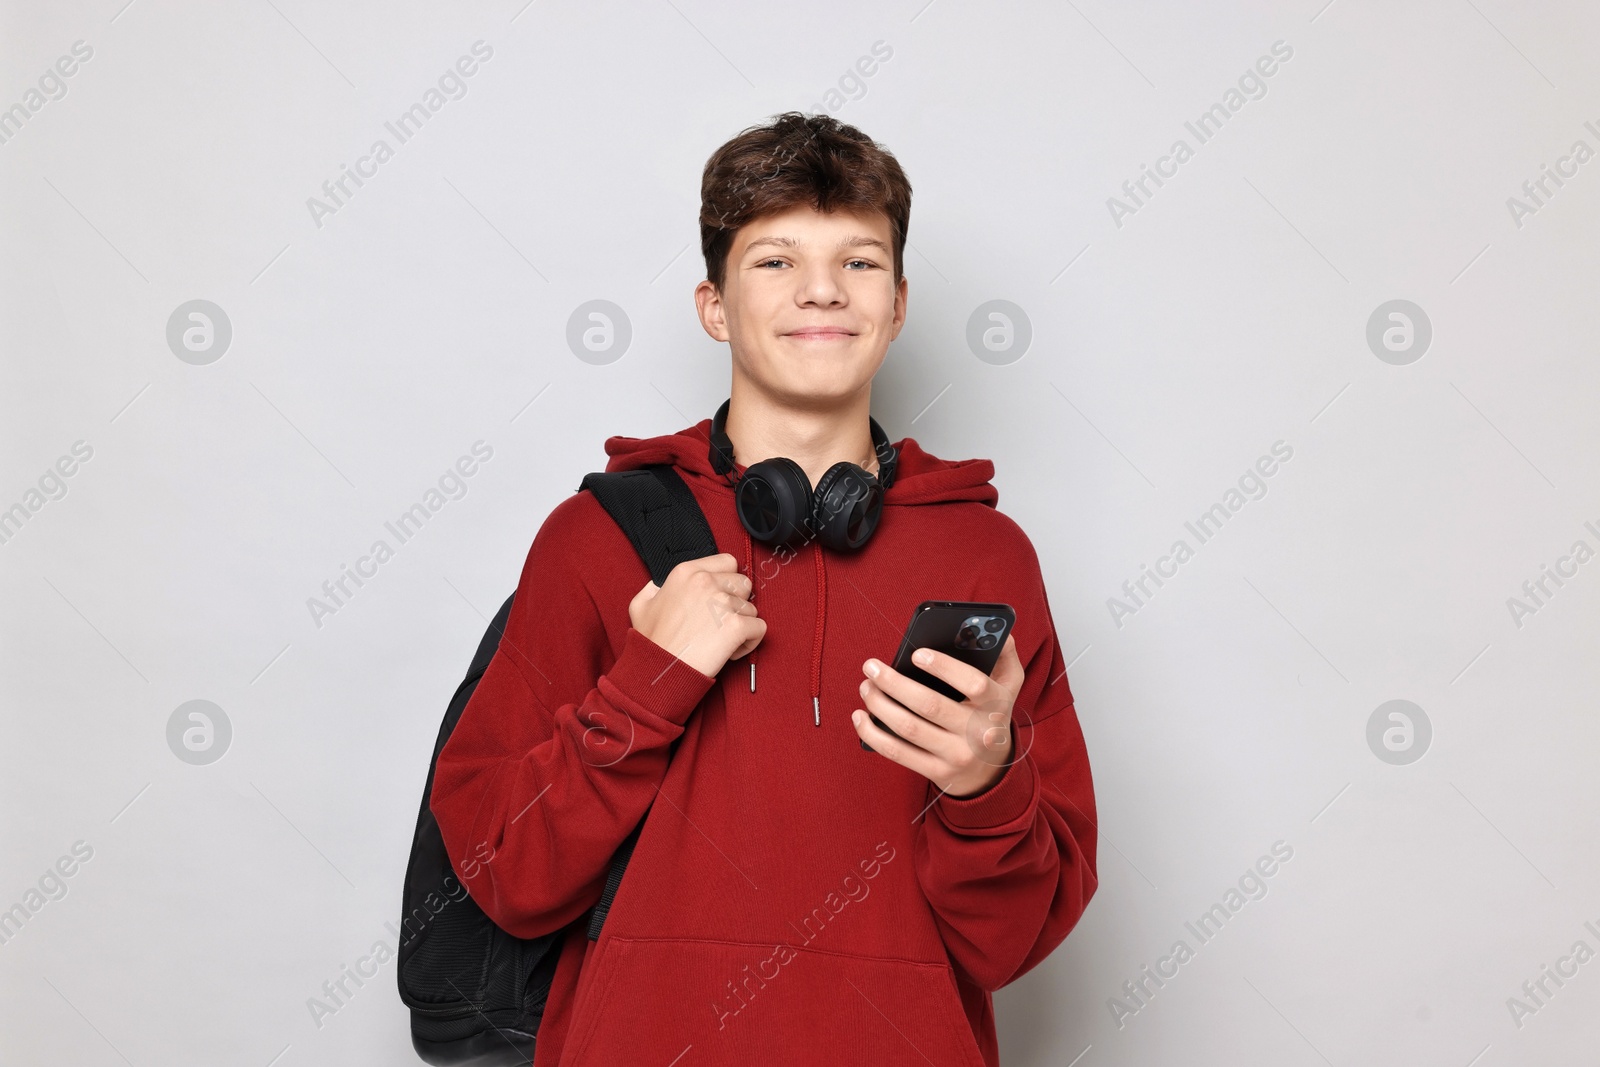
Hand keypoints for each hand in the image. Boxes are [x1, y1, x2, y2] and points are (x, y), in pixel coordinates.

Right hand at [628, 553, 765, 678]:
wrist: (658, 671)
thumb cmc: (651, 642)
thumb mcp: (641, 605)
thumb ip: (655, 588)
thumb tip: (661, 585)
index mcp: (686, 572)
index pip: (728, 562)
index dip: (726, 583)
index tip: (717, 601)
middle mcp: (706, 581)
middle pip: (744, 583)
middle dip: (736, 602)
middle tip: (719, 623)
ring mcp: (723, 603)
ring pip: (751, 608)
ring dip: (740, 625)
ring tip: (720, 640)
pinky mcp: (736, 625)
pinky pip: (759, 628)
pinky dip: (749, 642)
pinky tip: (730, 651)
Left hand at [852, 635, 1023, 797]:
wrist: (990, 769)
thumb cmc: (991, 712)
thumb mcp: (1008, 683)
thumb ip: (1003, 651)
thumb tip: (988, 627)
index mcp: (996, 704)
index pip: (974, 684)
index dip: (944, 667)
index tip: (916, 653)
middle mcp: (978, 732)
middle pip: (930, 705)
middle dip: (894, 683)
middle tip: (871, 666)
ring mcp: (956, 755)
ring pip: (909, 728)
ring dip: (879, 704)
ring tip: (866, 686)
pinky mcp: (937, 772)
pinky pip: (898, 753)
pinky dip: (873, 734)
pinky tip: (860, 716)